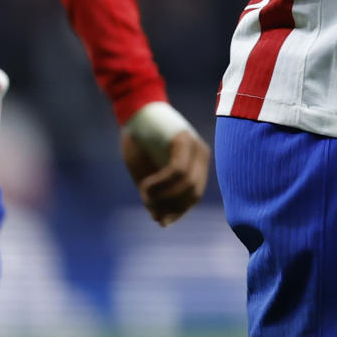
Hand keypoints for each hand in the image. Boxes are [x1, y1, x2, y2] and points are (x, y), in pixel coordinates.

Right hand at [120, 103, 210, 226]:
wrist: (134, 113)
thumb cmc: (141, 145)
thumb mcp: (149, 177)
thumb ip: (158, 197)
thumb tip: (163, 222)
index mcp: (197, 164)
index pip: (194, 197)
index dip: (177, 211)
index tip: (159, 218)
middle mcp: (201, 155)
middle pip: (193, 194)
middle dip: (168, 206)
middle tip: (146, 203)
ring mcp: (195, 145)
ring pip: (186, 185)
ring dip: (162, 197)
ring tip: (144, 193)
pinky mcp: (183, 139)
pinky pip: (177, 171)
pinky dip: (159, 184)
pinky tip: (145, 185)